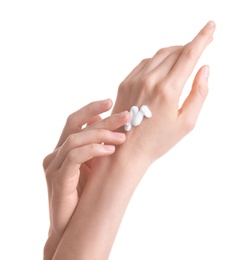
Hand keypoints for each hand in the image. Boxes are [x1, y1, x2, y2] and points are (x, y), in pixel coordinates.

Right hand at [43, 99, 128, 238]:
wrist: (73, 225)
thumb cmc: (86, 194)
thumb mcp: (94, 167)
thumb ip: (97, 147)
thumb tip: (109, 126)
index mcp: (64, 148)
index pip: (75, 120)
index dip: (91, 109)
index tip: (110, 101)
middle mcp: (56, 153)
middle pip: (77, 125)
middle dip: (103, 118)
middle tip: (126, 115)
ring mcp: (54, 166)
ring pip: (76, 139)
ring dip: (101, 135)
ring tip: (123, 138)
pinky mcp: (57, 179)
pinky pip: (74, 157)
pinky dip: (93, 150)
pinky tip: (110, 150)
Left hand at [112, 21, 215, 163]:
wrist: (126, 150)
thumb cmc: (158, 141)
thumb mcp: (186, 123)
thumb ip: (199, 93)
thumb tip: (204, 69)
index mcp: (168, 90)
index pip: (189, 55)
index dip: (202, 38)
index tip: (211, 27)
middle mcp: (150, 81)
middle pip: (174, 52)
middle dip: (190, 46)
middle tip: (200, 45)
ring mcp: (134, 80)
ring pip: (159, 55)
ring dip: (174, 52)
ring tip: (183, 57)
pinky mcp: (124, 83)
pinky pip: (144, 63)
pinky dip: (157, 60)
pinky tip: (163, 67)